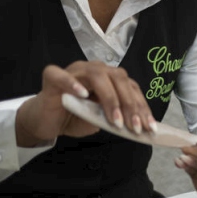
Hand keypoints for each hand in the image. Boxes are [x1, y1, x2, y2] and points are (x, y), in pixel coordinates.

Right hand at [15, 61, 155, 146]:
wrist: (45, 122)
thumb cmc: (75, 118)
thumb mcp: (101, 121)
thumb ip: (117, 118)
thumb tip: (138, 126)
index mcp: (109, 78)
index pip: (130, 87)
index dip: (142, 107)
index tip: (150, 128)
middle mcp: (94, 70)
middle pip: (119, 79)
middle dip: (130, 104)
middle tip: (135, 127)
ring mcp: (74, 71)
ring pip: (97, 75)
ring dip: (110, 98)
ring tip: (116, 121)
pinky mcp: (53, 77)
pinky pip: (62, 76)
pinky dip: (73, 83)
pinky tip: (83, 95)